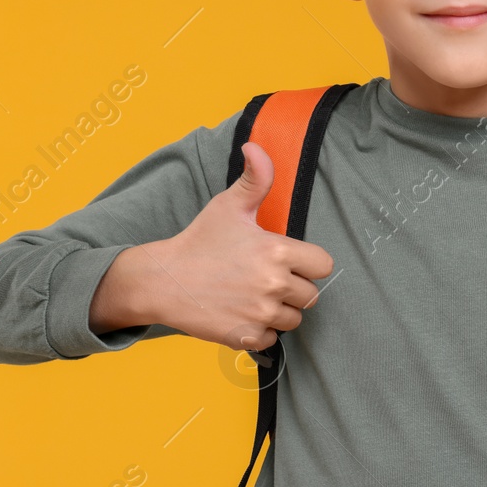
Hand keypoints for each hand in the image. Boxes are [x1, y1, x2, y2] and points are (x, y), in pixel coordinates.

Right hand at [90, 141, 334, 350]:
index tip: (288, 261)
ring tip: (253, 295)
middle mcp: (274, 284)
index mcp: (277, 251)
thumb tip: (255, 147)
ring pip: (293, 319)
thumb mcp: (229, 205)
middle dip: (293, 288)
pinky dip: (261, 331)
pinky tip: (242, 313)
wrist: (163, 281)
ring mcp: (260, 313)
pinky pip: (272, 339)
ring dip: (279, 311)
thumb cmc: (198, 241)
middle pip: (310, 295)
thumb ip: (254, 178)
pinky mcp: (246, 336)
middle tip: (265, 278)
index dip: (308, 263)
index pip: (322, 265)